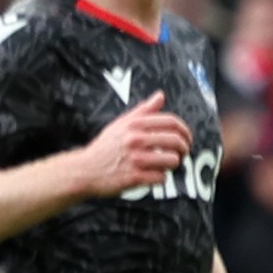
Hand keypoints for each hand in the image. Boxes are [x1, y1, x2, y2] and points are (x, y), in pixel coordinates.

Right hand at [66, 93, 188, 198]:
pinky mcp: (135, 177)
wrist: (85, 170)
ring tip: (166, 164)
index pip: (171, 122)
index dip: (185, 130)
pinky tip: (153, 175)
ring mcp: (135, 159)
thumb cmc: (106, 146)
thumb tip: (161, 95)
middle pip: (175, 140)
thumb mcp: (121, 124)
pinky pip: (162, 177)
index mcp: (134, 125)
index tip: (187, 138)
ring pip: (172, 160)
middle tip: (183, 152)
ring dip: (173, 164)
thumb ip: (143, 110)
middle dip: (184, 148)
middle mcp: (135, 140)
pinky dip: (160, 177)